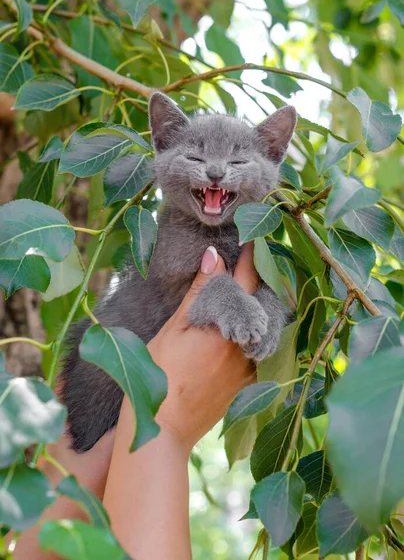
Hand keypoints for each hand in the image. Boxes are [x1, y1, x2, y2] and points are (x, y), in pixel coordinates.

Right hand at [148, 242, 257, 453]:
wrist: (165, 429)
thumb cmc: (159, 377)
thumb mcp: (174, 329)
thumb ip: (199, 293)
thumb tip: (214, 257)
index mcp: (227, 328)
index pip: (245, 282)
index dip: (250, 258)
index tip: (253, 239)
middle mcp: (246, 346)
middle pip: (261, 304)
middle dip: (259, 280)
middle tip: (257, 259)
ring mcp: (250, 368)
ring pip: (264, 327)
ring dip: (259, 306)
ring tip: (252, 289)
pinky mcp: (248, 385)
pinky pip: (261, 351)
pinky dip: (257, 333)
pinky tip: (248, 327)